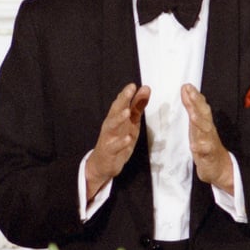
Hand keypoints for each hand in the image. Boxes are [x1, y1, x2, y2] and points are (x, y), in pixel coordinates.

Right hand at [86, 83, 149, 200]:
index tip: (133, 85)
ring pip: (112, 126)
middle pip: (115, 110)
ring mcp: (109, 138)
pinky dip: (121, 142)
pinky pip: (115, 147)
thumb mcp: (131, 123)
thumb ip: (137, 106)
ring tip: (127, 112)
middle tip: (130, 90)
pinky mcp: (109, 151)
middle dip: (122, 100)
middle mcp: (110, 125)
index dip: (126, 94)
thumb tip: (146, 88)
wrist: (102, 164)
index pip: (120, 103)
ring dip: (119, 118)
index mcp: (116, 117)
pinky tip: (128, 138)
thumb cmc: (118, 140)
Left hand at [181, 83, 232, 192]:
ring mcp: (209, 142)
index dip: (194, 96)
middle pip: (204, 115)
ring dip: (199, 122)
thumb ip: (191, 107)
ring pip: (205, 131)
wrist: (221, 168)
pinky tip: (195, 145)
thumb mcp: (197, 124)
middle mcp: (208, 130)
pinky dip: (200, 148)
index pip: (200, 107)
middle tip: (190, 92)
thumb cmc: (206, 144)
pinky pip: (205, 151)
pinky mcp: (208, 156)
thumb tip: (186, 90)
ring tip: (192, 114)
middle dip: (197, 103)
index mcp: (204, 123)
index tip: (187, 86)